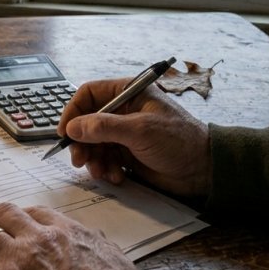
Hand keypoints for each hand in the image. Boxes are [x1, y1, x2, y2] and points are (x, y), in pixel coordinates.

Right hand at [57, 78, 210, 196]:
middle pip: (86, 122)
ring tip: (101, 172)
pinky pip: (104, 158)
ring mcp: (124, 133)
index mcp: (127, 93)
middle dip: (81, 142)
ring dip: (93, 159)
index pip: (88, 94)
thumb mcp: (140, 130)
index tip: (65, 133)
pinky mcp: (126, 153)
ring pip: (92, 143)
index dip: (73, 112)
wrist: (204, 170)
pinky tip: (117, 176)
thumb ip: (103, 127)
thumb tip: (72, 128)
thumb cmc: (179, 141)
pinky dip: (105, 168)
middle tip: (79, 160)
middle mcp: (122, 110)